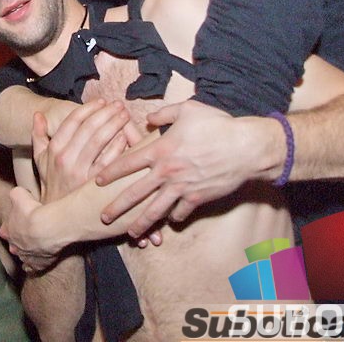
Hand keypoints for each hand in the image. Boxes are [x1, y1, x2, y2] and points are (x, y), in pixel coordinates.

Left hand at [0, 187, 59, 271]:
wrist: (48, 228)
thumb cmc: (32, 212)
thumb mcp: (19, 194)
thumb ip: (15, 194)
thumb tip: (17, 194)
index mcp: (7, 232)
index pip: (5, 229)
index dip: (13, 224)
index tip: (21, 219)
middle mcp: (14, 247)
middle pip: (15, 244)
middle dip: (21, 239)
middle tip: (31, 231)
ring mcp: (26, 258)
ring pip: (25, 256)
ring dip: (31, 250)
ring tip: (39, 243)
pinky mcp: (39, 265)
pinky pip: (36, 267)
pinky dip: (39, 263)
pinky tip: (43, 258)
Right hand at [33, 100, 139, 202]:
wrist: (57, 218)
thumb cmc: (52, 183)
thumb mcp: (40, 160)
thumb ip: (37, 136)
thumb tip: (37, 115)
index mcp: (54, 149)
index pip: (73, 120)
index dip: (89, 108)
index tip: (101, 101)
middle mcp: (66, 159)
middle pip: (89, 127)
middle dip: (106, 112)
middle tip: (119, 105)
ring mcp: (81, 172)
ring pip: (100, 140)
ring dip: (115, 124)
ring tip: (125, 115)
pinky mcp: (95, 184)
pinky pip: (110, 159)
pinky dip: (119, 145)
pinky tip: (127, 136)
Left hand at [95, 100, 263, 237]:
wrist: (246, 147)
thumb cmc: (217, 124)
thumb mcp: (187, 110)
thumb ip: (164, 114)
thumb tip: (149, 118)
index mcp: (160, 150)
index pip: (127, 162)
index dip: (110, 172)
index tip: (97, 181)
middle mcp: (167, 172)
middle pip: (135, 193)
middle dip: (117, 207)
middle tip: (102, 218)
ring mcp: (182, 188)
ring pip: (156, 210)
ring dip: (141, 223)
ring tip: (130, 233)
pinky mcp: (197, 198)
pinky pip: (181, 212)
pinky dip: (174, 218)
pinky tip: (170, 221)